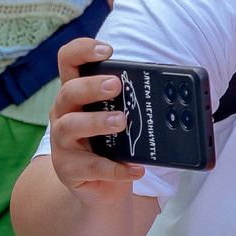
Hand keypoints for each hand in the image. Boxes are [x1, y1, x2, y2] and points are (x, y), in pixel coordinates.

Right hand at [44, 38, 145, 201]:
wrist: (103, 184)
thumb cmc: (114, 140)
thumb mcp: (120, 114)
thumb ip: (133, 100)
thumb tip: (173, 92)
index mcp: (76, 92)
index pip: (68, 60)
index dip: (83, 50)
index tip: (108, 51)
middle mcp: (63, 113)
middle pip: (68, 91)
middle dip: (92, 86)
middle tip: (116, 86)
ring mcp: (61, 142)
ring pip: (70, 126)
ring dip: (97, 122)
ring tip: (121, 122)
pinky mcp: (68, 170)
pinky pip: (89, 168)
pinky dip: (115, 168)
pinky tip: (135, 168)